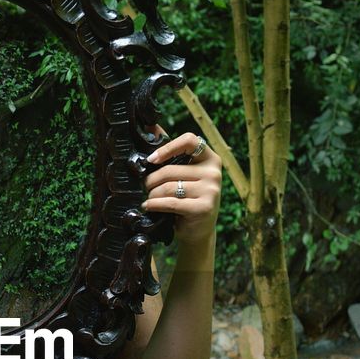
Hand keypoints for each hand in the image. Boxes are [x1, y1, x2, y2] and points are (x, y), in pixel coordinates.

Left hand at [141, 128, 221, 245]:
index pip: (189, 140)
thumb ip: (170, 152)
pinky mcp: (204, 208)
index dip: (167, 147)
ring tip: (149, 198)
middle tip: (145, 187)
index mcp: (210, 158)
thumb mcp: (183, 174)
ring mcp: (211, 190)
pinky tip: (148, 206)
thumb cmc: (187, 199)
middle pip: (171, 170)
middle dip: (151, 180)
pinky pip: (170, 202)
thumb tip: (151, 127)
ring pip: (168, 187)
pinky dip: (154, 204)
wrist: (198, 231)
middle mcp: (214, 172)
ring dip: (152, 194)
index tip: (151, 159)